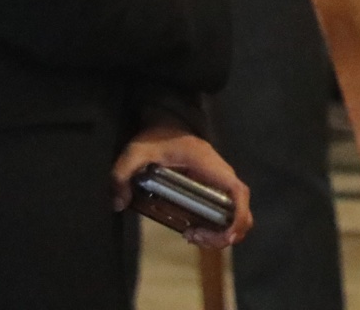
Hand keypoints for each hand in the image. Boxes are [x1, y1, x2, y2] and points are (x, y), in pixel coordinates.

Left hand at [113, 125, 252, 249]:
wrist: (168, 122)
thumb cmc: (157, 136)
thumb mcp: (136, 151)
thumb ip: (123, 173)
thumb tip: (119, 203)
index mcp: (208, 166)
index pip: (238, 191)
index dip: (239, 216)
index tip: (227, 236)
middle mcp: (220, 175)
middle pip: (240, 210)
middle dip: (224, 233)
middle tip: (195, 238)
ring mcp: (218, 183)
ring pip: (234, 214)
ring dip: (218, 234)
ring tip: (191, 236)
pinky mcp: (212, 190)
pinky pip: (223, 212)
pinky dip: (214, 228)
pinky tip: (191, 230)